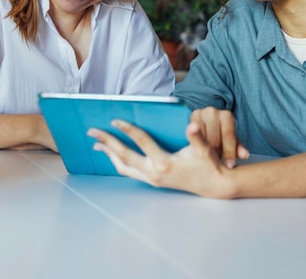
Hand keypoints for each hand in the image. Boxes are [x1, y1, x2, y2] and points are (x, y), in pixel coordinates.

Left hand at [88, 119, 239, 197]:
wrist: (214, 185)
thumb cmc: (208, 164)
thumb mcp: (204, 150)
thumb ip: (196, 137)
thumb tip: (193, 125)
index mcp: (164, 163)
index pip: (141, 142)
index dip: (127, 129)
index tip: (114, 119)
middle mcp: (154, 173)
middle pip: (124, 155)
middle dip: (107, 142)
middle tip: (92, 131)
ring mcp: (152, 179)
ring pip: (123, 167)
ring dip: (109, 155)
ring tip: (96, 145)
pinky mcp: (153, 182)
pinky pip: (130, 172)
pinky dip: (118, 163)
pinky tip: (113, 156)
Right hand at [190, 107, 248, 167]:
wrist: (204, 124)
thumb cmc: (220, 134)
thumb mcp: (230, 141)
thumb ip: (237, 148)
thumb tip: (244, 155)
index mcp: (226, 116)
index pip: (228, 134)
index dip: (229, 151)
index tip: (229, 165)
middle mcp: (212, 112)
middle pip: (214, 138)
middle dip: (216, 152)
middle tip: (216, 161)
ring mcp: (198, 113)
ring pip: (201, 138)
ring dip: (204, 149)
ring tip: (207, 156)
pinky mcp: (188, 119)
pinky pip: (191, 136)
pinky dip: (195, 145)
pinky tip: (196, 151)